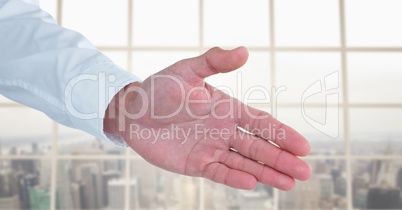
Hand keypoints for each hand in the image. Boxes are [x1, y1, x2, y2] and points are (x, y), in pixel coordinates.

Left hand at [105, 47, 310, 189]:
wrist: (133, 112)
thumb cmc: (160, 89)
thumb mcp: (187, 70)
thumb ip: (214, 61)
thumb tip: (244, 50)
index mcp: (227, 108)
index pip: (261, 122)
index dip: (282, 134)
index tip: (303, 147)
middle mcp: (224, 130)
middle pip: (259, 146)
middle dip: (282, 159)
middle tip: (305, 172)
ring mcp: (211, 148)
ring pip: (244, 162)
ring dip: (266, 173)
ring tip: (289, 184)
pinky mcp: (196, 163)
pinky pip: (219, 172)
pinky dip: (235, 178)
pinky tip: (252, 183)